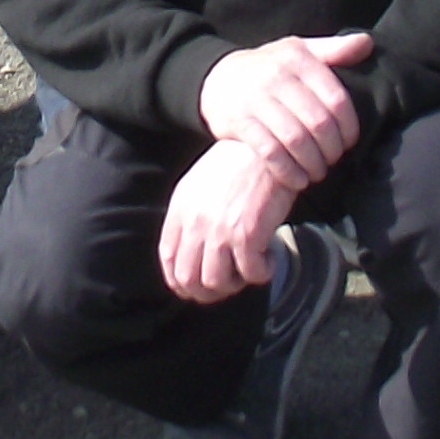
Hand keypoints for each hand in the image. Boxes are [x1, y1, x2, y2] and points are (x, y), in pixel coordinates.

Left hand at [158, 140, 298, 303]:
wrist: (264, 147)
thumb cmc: (236, 166)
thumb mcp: (200, 186)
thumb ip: (190, 217)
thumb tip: (192, 252)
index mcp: (180, 210)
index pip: (169, 260)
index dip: (181, 282)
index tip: (198, 286)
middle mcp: (195, 223)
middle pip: (189, 279)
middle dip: (208, 291)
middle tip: (229, 283)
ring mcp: (220, 230)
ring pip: (217, 282)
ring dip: (236, 283)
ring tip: (250, 268)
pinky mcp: (247, 234)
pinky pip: (252, 273)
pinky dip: (263, 273)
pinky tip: (269, 259)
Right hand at [197, 30, 373, 188]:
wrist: (217, 79)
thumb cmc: (269, 68)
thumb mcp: (298, 52)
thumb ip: (333, 50)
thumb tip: (367, 43)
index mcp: (297, 59)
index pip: (336, 99)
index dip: (349, 127)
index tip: (350, 142)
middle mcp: (276, 76)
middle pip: (318, 122)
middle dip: (332, 149)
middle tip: (334, 161)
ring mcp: (255, 100)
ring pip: (296, 139)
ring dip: (313, 164)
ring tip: (318, 173)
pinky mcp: (239, 122)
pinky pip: (270, 153)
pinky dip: (288, 172)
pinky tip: (298, 180)